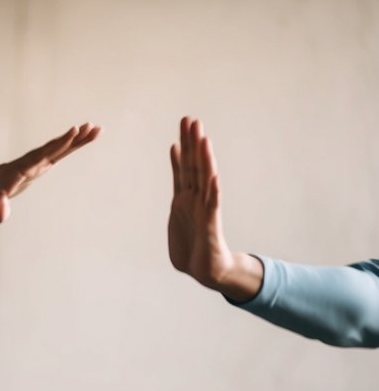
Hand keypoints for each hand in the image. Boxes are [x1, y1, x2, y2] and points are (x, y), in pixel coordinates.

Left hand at [0, 123, 100, 221]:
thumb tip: (1, 217)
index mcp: (20, 169)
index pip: (40, 156)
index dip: (56, 146)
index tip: (71, 133)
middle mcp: (29, 162)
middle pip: (53, 148)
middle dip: (71, 138)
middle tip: (89, 126)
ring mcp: (36, 162)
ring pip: (59, 149)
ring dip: (77, 139)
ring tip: (96, 128)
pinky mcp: (40, 165)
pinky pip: (59, 154)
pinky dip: (72, 146)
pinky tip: (86, 138)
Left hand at [168, 116, 260, 300]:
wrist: (206, 272)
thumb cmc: (192, 250)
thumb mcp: (178, 222)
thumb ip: (179, 206)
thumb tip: (177, 198)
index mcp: (184, 199)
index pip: (183, 168)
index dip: (181, 149)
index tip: (181, 128)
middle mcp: (195, 199)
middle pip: (193, 166)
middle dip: (191, 143)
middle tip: (190, 119)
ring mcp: (204, 209)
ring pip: (204, 178)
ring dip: (203, 158)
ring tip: (203, 138)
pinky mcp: (210, 224)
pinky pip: (212, 204)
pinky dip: (213, 190)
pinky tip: (214, 175)